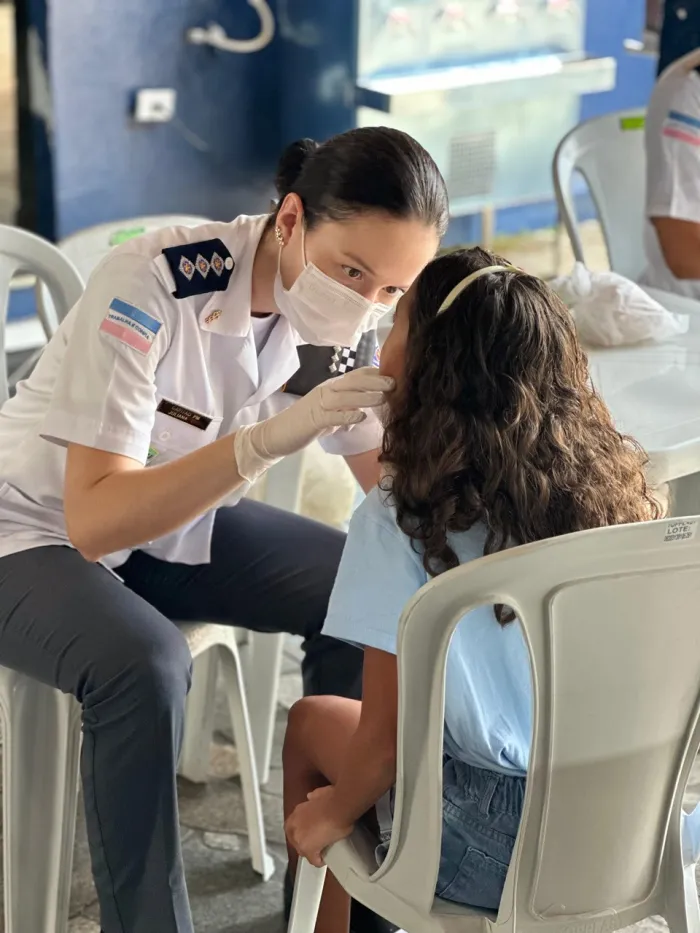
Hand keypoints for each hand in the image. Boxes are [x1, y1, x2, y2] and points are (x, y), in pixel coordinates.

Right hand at [234, 367, 393, 482]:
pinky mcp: (313, 419)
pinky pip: (332, 416)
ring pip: (345, 397)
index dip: (375, 374)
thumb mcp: (329, 414)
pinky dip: (347, 416)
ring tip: (384, 398)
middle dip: (374, 381)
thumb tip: (363, 412)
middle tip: (394, 383)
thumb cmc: (304, 424)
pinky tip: (361, 418)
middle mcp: (326, 391)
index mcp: (331, 388)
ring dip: (365, 397)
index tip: (395, 374)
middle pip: (353, 382)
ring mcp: (318, 404)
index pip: (356, 376)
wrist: (276, 434)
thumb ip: (345, 410)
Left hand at [285, 785, 353, 866]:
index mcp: (295, 813)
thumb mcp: (318, 794)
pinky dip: (320, 860)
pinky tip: (326, 858)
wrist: (339, 806)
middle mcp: (293, 826)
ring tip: (323, 851)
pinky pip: (314, 860)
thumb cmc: (332, 799)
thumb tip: (310, 797)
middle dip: (307, 844)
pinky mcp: (308, 850)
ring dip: (312, 852)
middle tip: (318, 843)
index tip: (313, 834)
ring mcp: (299, 839)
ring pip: (303, 852)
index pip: (295, 830)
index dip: (305, 833)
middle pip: (297, 842)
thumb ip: (313, 797)